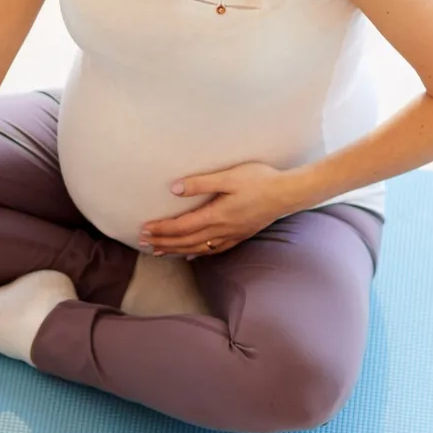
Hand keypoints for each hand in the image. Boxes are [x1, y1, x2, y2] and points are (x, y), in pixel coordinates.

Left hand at [139, 163, 305, 256]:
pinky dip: (199, 253)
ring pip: (198, 248)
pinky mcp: (240, 234)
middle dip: (163, 242)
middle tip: (143, 242)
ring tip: (160, 251)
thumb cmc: (260, 180)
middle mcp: (222, 230)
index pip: (181, 227)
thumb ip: (201, 183)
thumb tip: (173, 189)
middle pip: (186, 241)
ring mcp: (232, 235)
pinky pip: (215, 250)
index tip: (144, 230)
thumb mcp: (229, 177)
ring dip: (177, 250)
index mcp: (216, 215)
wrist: (289, 193)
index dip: (161, 230)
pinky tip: (192, 255)